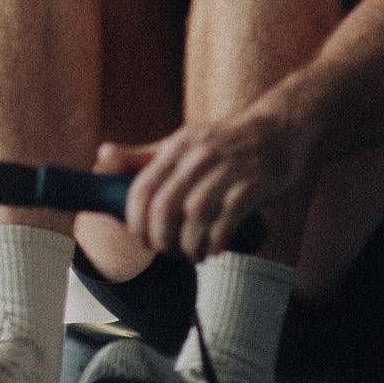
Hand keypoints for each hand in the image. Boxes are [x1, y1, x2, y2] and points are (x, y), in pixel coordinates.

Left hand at [97, 105, 310, 259]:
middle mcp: (200, 156)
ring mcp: (228, 170)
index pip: (143, 187)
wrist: (281, 128)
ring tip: (192, 254)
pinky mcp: (254, 185)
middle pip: (165, 206)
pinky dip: (216, 241)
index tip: (139, 237)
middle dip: (160, 238)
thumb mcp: (183, 142)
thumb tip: (102, 154)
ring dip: (189, 244)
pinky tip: (214, 249)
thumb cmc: (226, 141)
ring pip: (194, 216)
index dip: (135, 219)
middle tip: (165, 251)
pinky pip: (227, 221)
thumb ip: (144, 155)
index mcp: (178, 146)